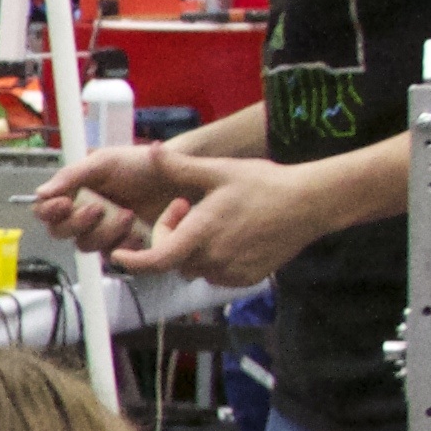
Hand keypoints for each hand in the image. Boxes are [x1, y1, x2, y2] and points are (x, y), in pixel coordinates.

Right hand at [27, 142, 187, 258]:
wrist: (180, 177)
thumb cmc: (142, 164)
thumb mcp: (105, 162)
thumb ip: (71, 175)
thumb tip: (40, 193)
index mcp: (74, 193)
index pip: (45, 210)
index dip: (49, 211)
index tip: (64, 203)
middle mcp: (83, 215)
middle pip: (59, 232)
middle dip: (78, 222)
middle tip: (100, 207)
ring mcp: (103, 233)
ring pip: (85, 245)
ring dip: (106, 231)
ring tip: (129, 214)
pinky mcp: (123, 247)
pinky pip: (112, 256)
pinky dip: (125, 244)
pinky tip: (139, 229)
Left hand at [91, 149, 336, 286]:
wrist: (310, 204)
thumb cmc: (265, 184)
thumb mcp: (219, 171)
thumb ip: (179, 167)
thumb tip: (149, 151)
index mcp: (202, 234)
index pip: (156, 261)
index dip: (133, 261)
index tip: (119, 254)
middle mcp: (214, 259)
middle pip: (173, 260)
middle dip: (171, 238)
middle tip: (189, 208)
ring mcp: (231, 272)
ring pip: (194, 267)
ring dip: (193, 249)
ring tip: (214, 219)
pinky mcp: (246, 279)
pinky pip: (216, 274)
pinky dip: (214, 259)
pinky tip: (232, 234)